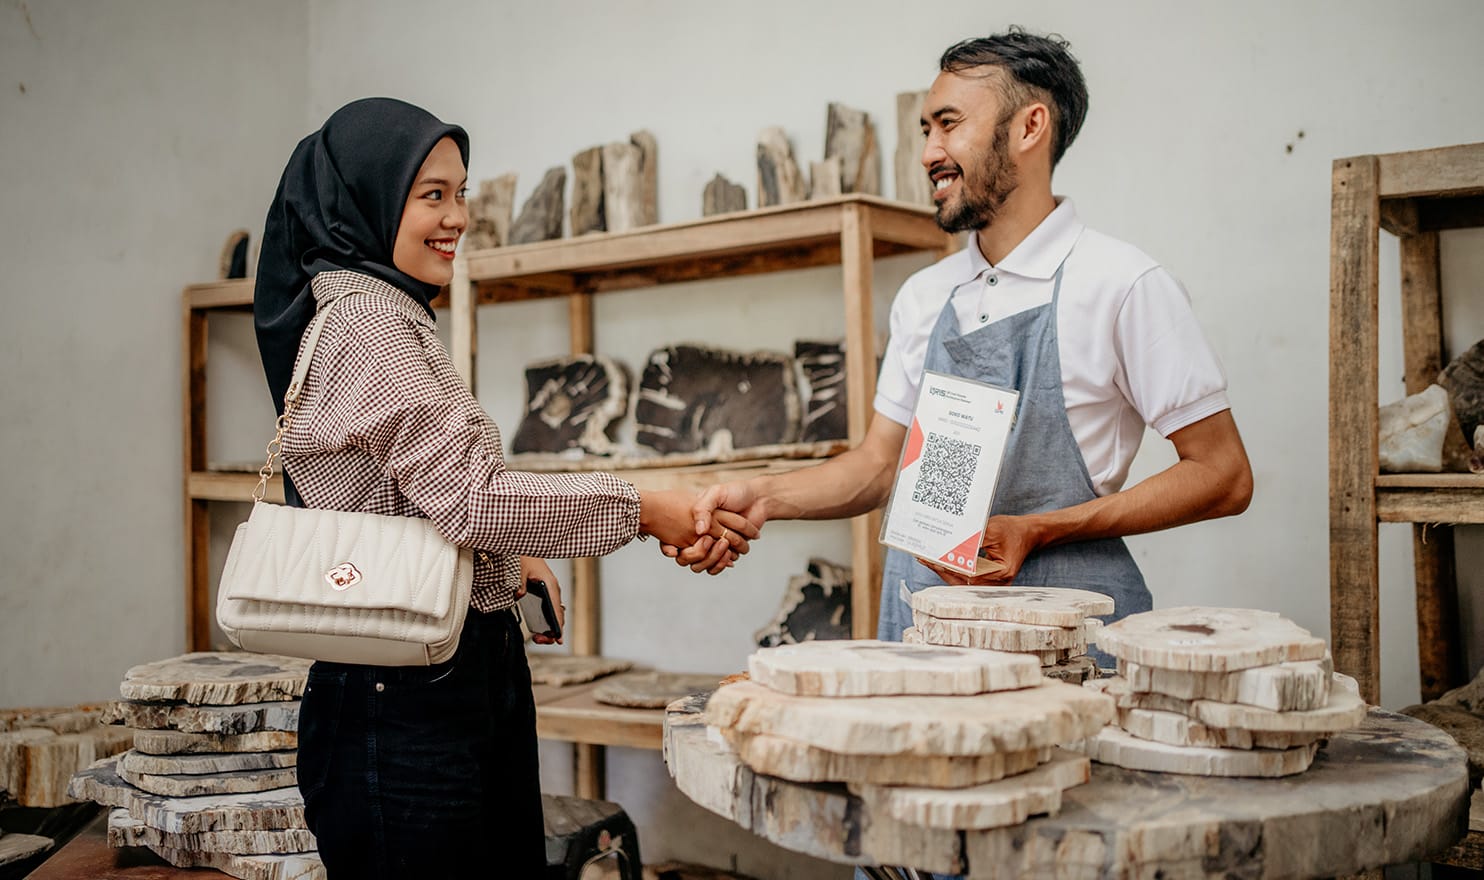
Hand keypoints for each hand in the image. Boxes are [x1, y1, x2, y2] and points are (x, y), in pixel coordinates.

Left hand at [517, 556, 563, 644]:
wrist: (527, 548)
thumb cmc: (526, 557)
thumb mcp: (521, 570)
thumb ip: (521, 584)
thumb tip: (519, 595)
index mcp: (550, 585)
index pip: (556, 609)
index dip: (558, 625)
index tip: (557, 638)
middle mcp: (554, 590)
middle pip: (558, 615)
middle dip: (551, 631)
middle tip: (539, 640)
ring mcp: (551, 592)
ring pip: (555, 614)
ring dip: (549, 627)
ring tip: (538, 637)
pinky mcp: (546, 593)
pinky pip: (550, 610)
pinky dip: (547, 620)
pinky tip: (540, 629)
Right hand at [661, 481, 768, 571]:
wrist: (758, 498)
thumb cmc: (735, 492)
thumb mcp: (716, 493)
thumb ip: (703, 509)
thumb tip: (699, 531)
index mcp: (693, 520)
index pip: (680, 540)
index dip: (687, 545)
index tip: (705, 537)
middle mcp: (700, 534)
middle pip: (691, 556)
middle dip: (704, 554)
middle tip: (719, 541)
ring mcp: (713, 543)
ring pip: (704, 564)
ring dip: (716, 559)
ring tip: (728, 547)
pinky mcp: (726, 551)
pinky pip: (718, 565)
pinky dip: (724, 562)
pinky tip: (732, 553)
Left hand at [919, 514, 1037, 585]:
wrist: (1027, 533)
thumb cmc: (1012, 530)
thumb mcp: (991, 529)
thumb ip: (971, 539)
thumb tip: (949, 546)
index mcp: (1001, 572)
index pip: (968, 573)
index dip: (949, 567)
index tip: (932, 559)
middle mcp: (998, 583)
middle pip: (963, 581)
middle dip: (942, 569)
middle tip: (924, 558)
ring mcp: (993, 584)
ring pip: (962, 582)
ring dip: (945, 571)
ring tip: (928, 560)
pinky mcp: (988, 580)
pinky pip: (966, 579)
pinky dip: (953, 571)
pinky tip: (940, 562)